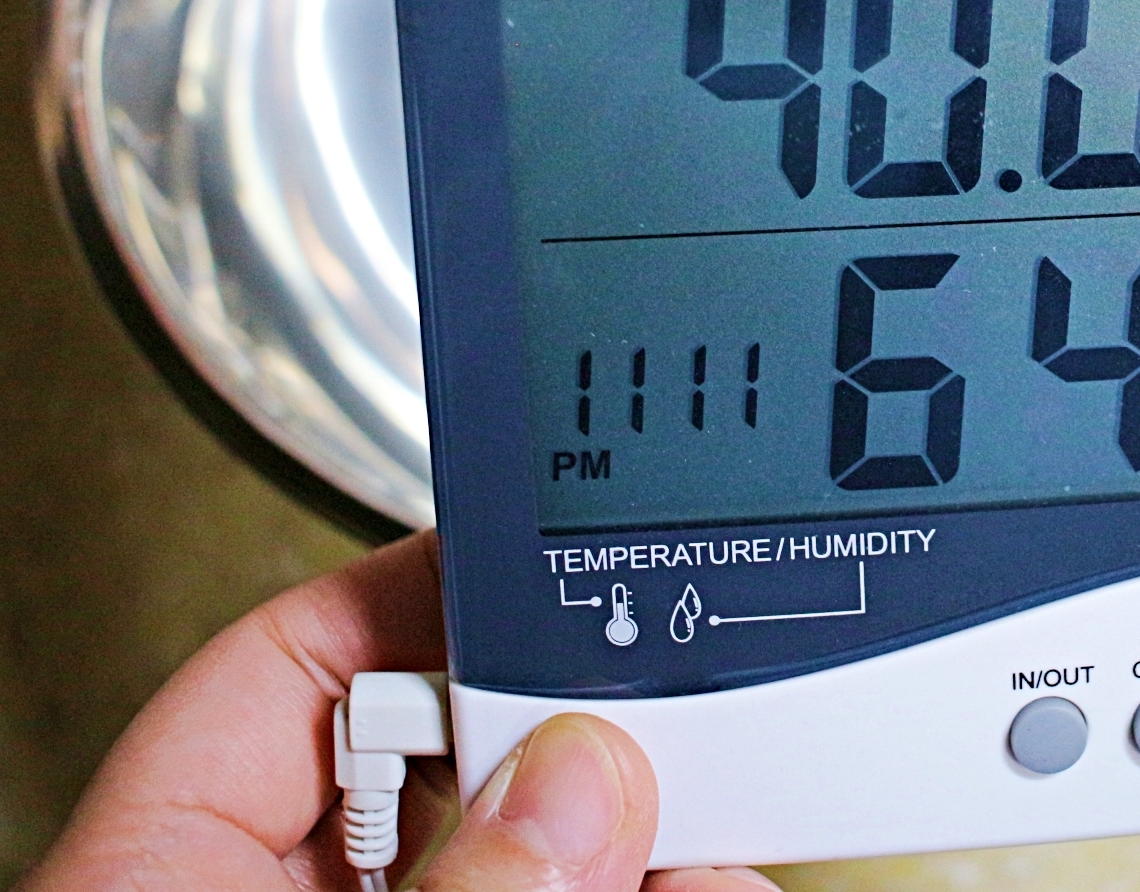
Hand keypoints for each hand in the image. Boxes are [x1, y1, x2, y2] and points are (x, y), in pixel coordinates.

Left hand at [17, 532, 781, 891]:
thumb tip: (577, 790)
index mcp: (161, 874)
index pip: (291, 655)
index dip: (431, 580)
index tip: (554, 539)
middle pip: (455, 750)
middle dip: (585, 729)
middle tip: (671, 712)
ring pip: (551, 848)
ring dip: (658, 828)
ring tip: (722, 827)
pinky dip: (669, 889)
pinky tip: (715, 881)